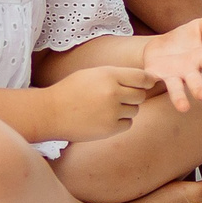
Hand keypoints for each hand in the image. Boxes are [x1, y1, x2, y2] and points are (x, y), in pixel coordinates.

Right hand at [42, 65, 159, 142]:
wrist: (51, 112)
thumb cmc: (72, 90)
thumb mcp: (93, 73)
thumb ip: (117, 76)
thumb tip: (145, 79)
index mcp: (109, 75)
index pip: (142, 77)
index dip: (149, 80)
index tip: (150, 83)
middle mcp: (113, 93)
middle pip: (141, 95)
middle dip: (134, 96)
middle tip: (120, 97)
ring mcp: (112, 112)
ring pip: (135, 110)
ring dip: (126, 109)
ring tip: (107, 107)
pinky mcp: (109, 129)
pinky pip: (127, 124)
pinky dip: (120, 122)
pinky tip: (105, 118)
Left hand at [139, 14, 201, 112]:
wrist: (164, 47)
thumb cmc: (187, 39)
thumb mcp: (197, 28)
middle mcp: (190, 72)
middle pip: (197, 83)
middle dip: (200, 89)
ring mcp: (173, 76)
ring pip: (177, 90)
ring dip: (179, 98)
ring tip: (183, 108)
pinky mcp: (155, 74)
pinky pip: (151, 80)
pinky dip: (148, 81)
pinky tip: (145, 82)